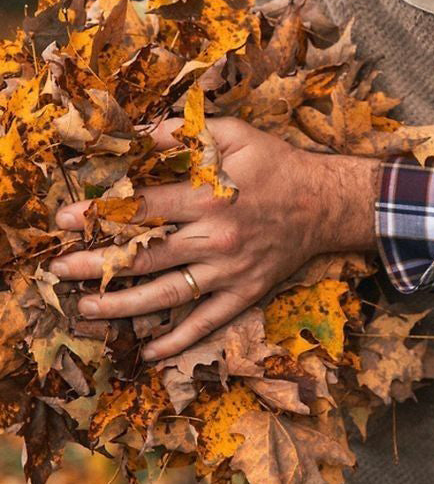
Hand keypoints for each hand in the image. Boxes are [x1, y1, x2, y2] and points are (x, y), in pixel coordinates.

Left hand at [49, 119, 378, 359]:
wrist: (326, 203)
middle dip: (96, 265)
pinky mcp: (245, 293)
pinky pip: (208, 321)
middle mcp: (215, 239)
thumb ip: (187, 132)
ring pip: (167, 295)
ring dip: (123, 305)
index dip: (100, 215)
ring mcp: (228, 272)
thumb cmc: (277, 164)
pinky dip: (178, 339)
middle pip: (144, 257)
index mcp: (209, 198)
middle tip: (58, 270)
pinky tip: (149, 351)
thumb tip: (140, 133)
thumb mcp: (236, 134)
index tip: (65, 221)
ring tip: (86, 309)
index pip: (142, 209)